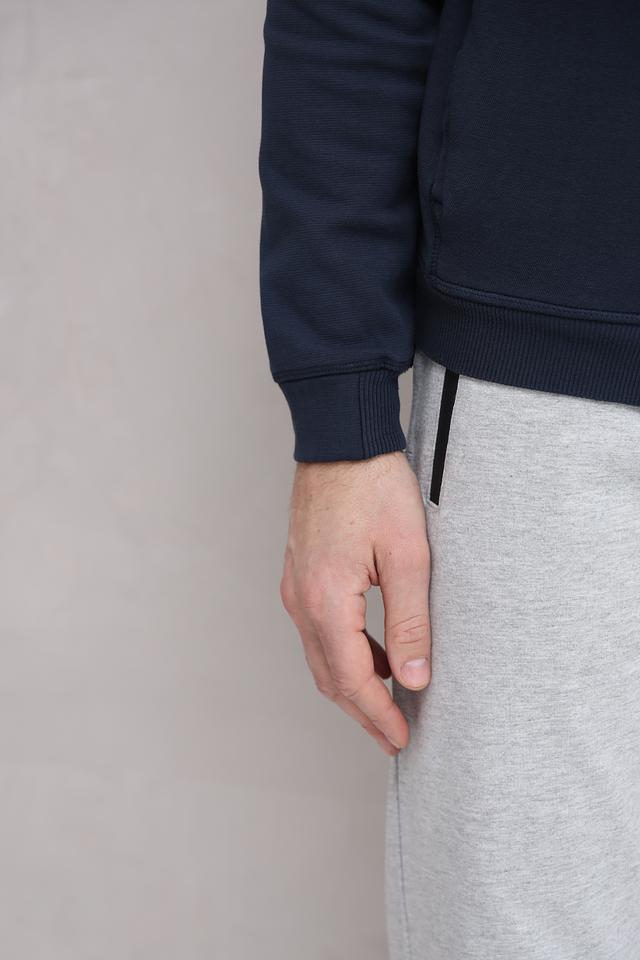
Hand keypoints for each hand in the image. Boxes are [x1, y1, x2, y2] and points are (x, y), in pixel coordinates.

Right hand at [280, 451, 430, 755]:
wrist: (342, 441)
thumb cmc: (375, 488)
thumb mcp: (407, 556)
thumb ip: (410, 622)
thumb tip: (413, 678)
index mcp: (325, 601)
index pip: (351, 679)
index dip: (378, 715)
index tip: (402, 739)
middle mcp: (300, 600)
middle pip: (329, 677)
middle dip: (362, 711)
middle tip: (394, 737)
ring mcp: (295, 587)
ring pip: (321, 657)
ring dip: (353, 685)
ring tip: (389, 702)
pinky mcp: (301, 574)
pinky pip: (318, 631)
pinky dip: (344, 655)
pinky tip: (373, 655)